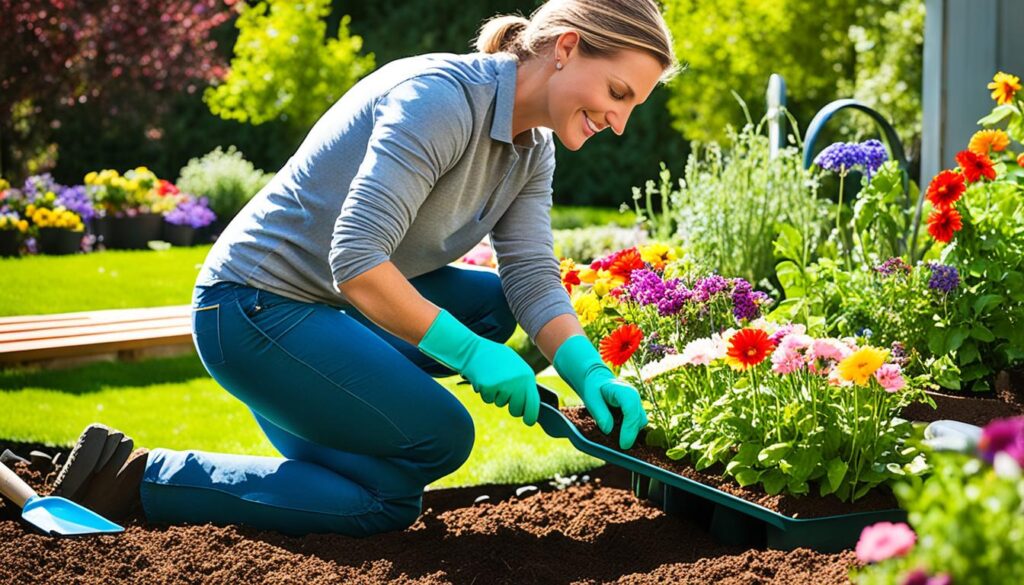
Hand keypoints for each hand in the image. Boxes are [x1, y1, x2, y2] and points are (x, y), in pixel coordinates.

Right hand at [418, 310, 538, 424]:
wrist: (474, 349)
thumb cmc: (497, 358)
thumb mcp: (515, 367)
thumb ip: (523, 383)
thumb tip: (528, 403)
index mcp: (527, 376)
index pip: (533, 403)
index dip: (531, 416)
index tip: (529, 421)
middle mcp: (517, 383)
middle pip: (516, 409)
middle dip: (511, 407)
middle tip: (505, 396)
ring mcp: (503, 386)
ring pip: (500, 404)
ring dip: (496, 396)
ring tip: (493, 379)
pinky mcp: (489, 388)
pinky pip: (488, 399)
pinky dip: (485, 393)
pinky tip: (484, 379)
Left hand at [553, 335, 647, 448]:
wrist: (597, 381)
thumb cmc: (594, 389)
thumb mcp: (591, 400)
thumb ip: (600, 414)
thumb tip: (608, 430)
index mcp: (624, 391)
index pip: (631, 410)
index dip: (629, 429)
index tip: (623, 445)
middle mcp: (634, 396)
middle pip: (639, 419)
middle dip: (631, 434)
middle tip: (620, 447)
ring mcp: (637, 403)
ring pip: (641, 422)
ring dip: (632, 432)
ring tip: (619, 440)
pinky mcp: (636, 410)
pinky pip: (638, 423)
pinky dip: (631, 430)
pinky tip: (621, 435)